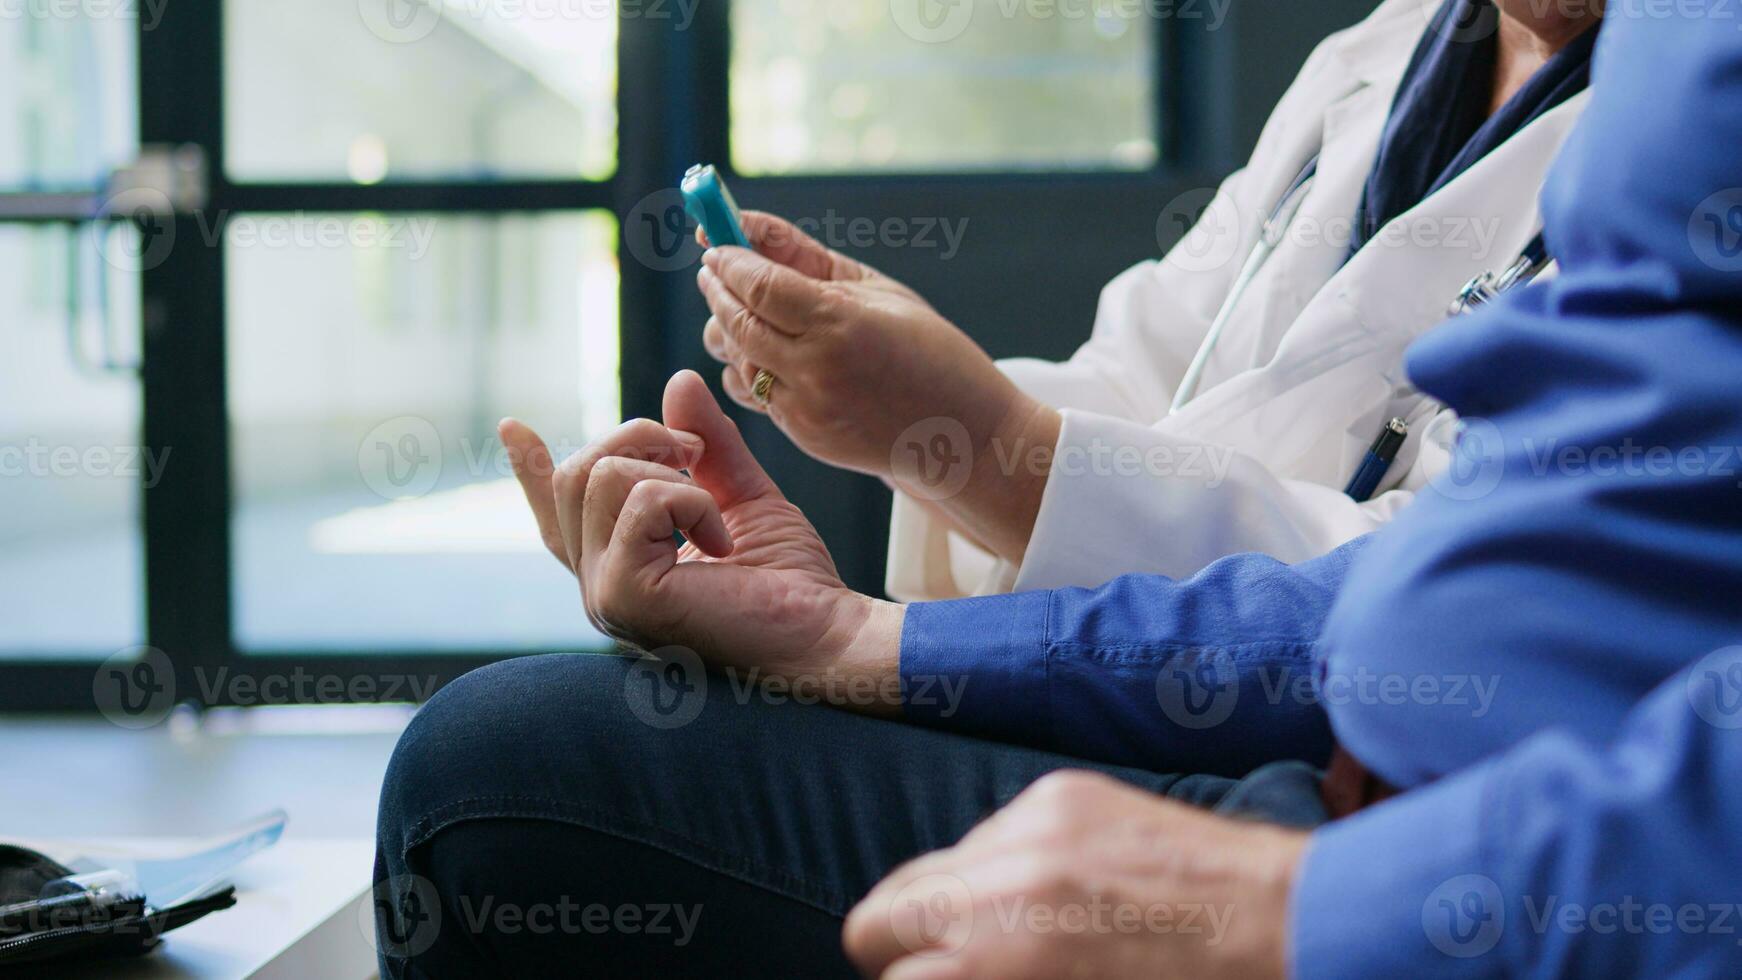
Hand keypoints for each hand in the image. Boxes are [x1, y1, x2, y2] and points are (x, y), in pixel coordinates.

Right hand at [500, 370, 904, 710]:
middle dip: (639, 437)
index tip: (512, 427)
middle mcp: (602, 584)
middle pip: (578, 474)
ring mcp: (605, 595)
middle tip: (697, 455)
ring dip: (673, 472)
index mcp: (622, 565)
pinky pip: (640, 502)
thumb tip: (678, 380)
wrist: (827, 634)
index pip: (559, 514)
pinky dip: (692, 502)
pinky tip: (723, 542)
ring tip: (716, 512)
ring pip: (601, 476)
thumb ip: (708, 445)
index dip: (531, 470)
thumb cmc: (792, 583)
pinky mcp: (624, 597)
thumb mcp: (743, 496)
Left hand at [696, 211, 1059, 563]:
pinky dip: (751, 366)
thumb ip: (806, 256)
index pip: (759, 285)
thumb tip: (748, 223)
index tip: (716, 244)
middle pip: (737, 321)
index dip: (730, 262)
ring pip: (736, 360)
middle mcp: (816, 369)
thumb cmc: (929, 349)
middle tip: (715, 268)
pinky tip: (772, 351)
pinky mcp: (801, 435)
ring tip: (747, 308)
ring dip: (731, 330)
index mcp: (840, 324)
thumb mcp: (877, 290)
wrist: (963, 434)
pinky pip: (753, 393)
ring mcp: (805, 409)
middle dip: (718, 289)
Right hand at [843, 771, 1307, 979]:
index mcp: (1002, 956)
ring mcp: (1030, 825)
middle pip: (877, 918)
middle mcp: (1003, 881)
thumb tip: (939, 976)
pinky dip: (1008, 867)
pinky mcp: (1060, 791)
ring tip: (1023, 936)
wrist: (1285, 926)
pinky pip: (992, 833)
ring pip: (935, 870)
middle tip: (955, 972)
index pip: (888, 972)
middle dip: (910, 953)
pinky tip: (1061, 893)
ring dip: (961, 906)